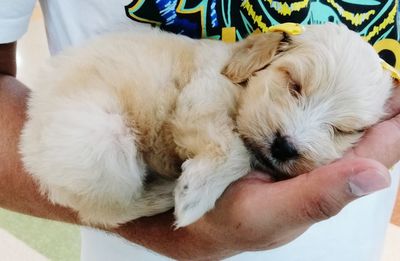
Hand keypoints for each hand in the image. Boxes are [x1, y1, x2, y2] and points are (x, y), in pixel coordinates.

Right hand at [116, 85, 399, 259]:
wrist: (194, 215)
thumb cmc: (232, 220)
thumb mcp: (273, 212)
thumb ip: (320, 197)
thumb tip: (378, 176)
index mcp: (330, 180)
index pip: (381, 146)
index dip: (395, 116)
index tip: (394, 85)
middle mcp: (321, 162)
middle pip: (362, 123)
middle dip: (367, 93)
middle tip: (358, 63)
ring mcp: (299, 148)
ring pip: (332, 114)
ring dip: (338, 89)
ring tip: (334, 63)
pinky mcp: (278, 138)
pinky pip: (302, 110)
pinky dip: (304, 91)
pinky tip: (297, 77)